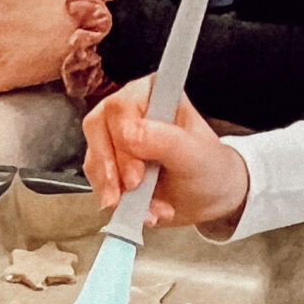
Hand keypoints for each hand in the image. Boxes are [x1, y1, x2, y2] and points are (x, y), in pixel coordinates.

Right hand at [80, 77, 245, 230]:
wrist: (208, 199)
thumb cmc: (208, 168)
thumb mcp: (195, 155)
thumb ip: (166, 140)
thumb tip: (130, 135)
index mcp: (153, 93)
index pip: (120, 105)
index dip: (122, 135)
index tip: (136, 170)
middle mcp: (130, 110)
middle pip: (97, 129)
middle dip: (113, 167)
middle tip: (135, 188)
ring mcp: (116, 138)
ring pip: (94, 158)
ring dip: (117, 190)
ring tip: (150, 207)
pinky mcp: (110, 166)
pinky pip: (98, 183)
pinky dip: (119, 202)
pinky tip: (145, 211)